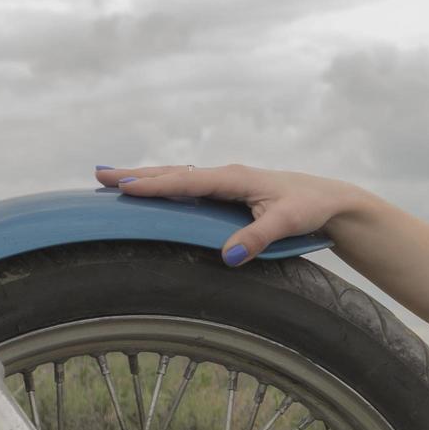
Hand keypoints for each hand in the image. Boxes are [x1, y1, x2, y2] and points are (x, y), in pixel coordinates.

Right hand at [94, 163, 375, 265]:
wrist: (329, 200)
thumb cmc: (309, 208)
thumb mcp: (287, 223)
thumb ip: (258, 237)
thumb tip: (228, 256)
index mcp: (234, 178)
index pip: (187, 182)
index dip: (155, 185)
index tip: (124, 187)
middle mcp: (225, 175)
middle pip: (174, 173)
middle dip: (137, 175)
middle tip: (99, 175)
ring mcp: (225, 182)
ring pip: (178, 177)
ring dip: (146, 177)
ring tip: (112, 178)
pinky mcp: (228, 191)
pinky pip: (189, 186)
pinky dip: (165, 185)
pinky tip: (151, 190)